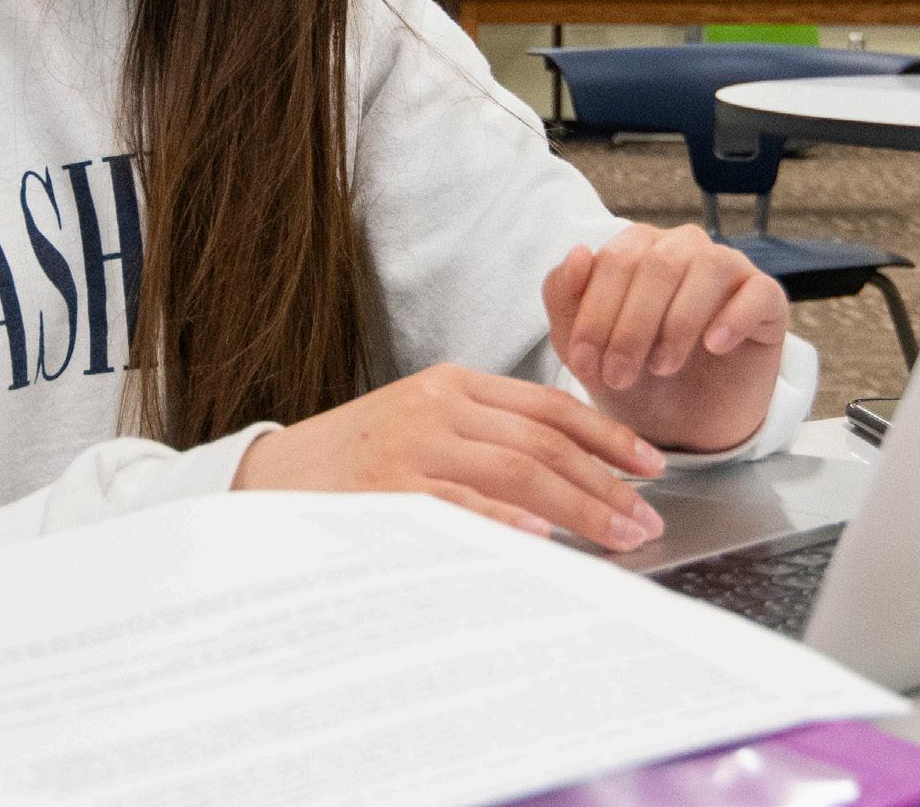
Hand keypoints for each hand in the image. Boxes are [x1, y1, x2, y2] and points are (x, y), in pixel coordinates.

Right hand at [231, 363, 669, 550]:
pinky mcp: (386, 493)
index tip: (652, 465)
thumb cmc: (354, 461)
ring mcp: (410, 450)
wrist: (267, 479)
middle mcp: (436, 409)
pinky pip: (459, 507)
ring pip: (516, 473)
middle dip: (606, 482)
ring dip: (580, 507)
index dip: (607, 435)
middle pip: (542, 443)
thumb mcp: (420, 424)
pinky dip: (504, 521)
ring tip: (621, 534)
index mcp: (450, 384)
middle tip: (649, 517)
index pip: (547, 405)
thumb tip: (566, 478)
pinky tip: (543, 535)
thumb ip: (484, 435)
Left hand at [544, 224, 788, 454]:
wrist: (685, 426)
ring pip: (706, 268)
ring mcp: (729, 268)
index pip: (613, 259)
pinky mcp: (766, 299)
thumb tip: (579, 251)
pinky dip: (733, 317)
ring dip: (677, 322)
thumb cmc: (633, 377)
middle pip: (657, 263)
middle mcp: (683, 247)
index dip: (595, 312)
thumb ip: (565, 299)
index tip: (584, 363)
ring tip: (661, 368)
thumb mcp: (586, 349)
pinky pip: (757, 291)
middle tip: (619, 375)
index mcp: (636, 248)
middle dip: (631, 324)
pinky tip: (714, 346)